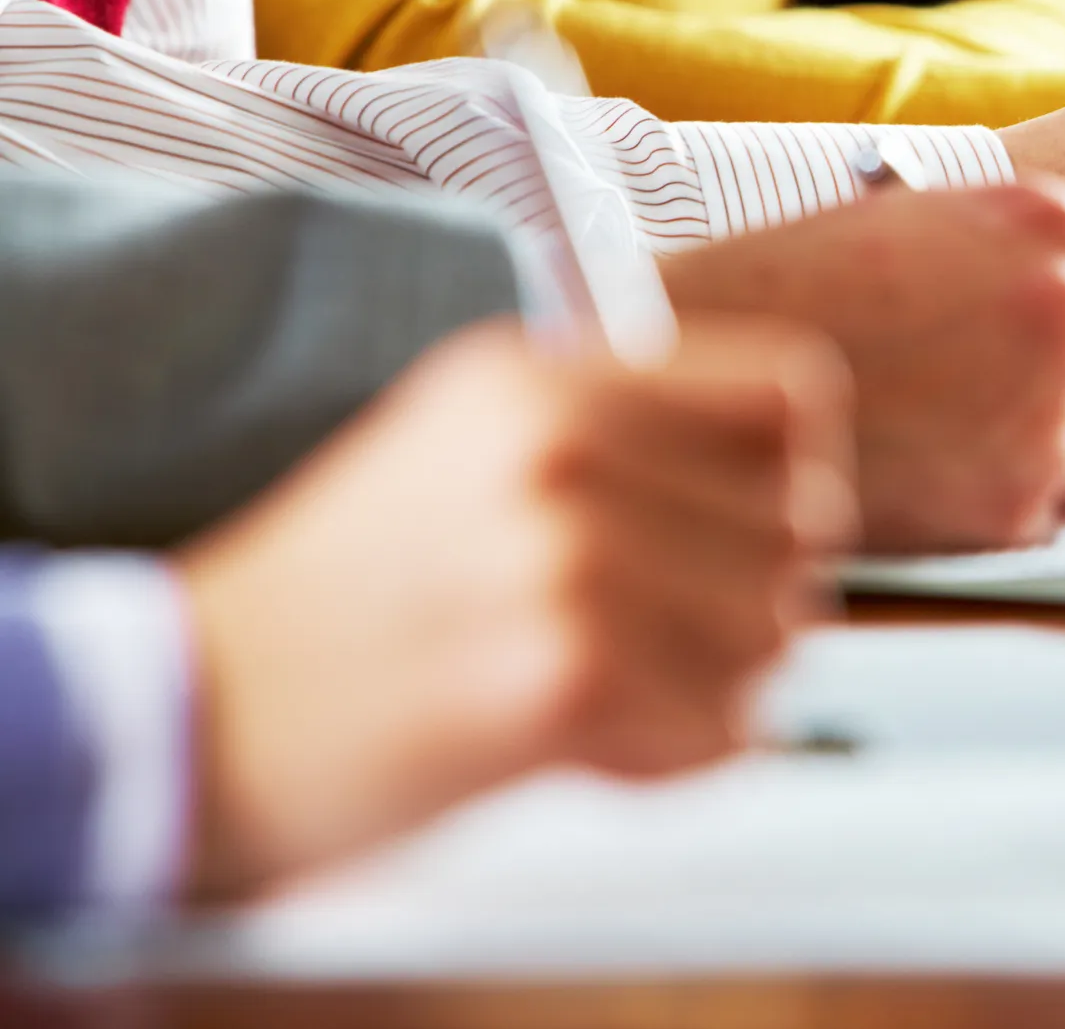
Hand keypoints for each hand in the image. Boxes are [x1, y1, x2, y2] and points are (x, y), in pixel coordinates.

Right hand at [178, 318, 854, 898]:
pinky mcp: (562, 676)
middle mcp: (563, 446)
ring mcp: (563, 555)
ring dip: (716, 682)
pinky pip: (726, 727)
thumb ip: (624, 432)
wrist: (193, 712)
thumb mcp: (467, 443)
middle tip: (654, 636)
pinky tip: (581, 746)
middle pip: (802, 523)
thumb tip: (803, 471)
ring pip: (777, 629)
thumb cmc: (348, 593)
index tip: (734, 530)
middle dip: (749, 598)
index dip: (789, 476)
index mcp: (545, 377)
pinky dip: (673, 756)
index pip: (796, 397)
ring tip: (611, 688)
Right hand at [659, 180, 1064, 551]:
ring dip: (1064, 452)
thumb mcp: (939, 222)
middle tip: (999, 388)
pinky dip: (1019, 501)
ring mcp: (1045, 407)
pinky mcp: (1014, 498)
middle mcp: (1063, 306)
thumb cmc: (800, 298)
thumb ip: (1054, 249)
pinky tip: (942, 464)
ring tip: (961, 425)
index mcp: (1048, 222)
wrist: (699, 379)